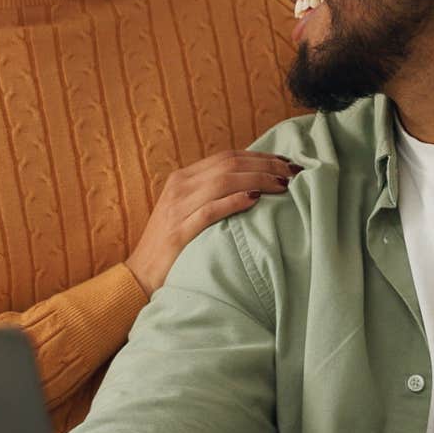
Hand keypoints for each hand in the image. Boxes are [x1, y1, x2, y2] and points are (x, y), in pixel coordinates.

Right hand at [125, 151, 298, 292]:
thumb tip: (254, 187)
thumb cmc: (173, 247)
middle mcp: (179, 186)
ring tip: (283, 185)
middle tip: (293, 171)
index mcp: (182, 178)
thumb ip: (213, 196)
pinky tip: (255, 200)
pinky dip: (234, 201)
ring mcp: (177, 208)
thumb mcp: (189, 212)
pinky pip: (210, 210)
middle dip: (266, 165)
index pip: (227, 156)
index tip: (286, 162)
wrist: (140, 276)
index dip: (260, 156)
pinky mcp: (179, 232)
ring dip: (258, 179)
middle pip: (229, 164)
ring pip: (223, 181)